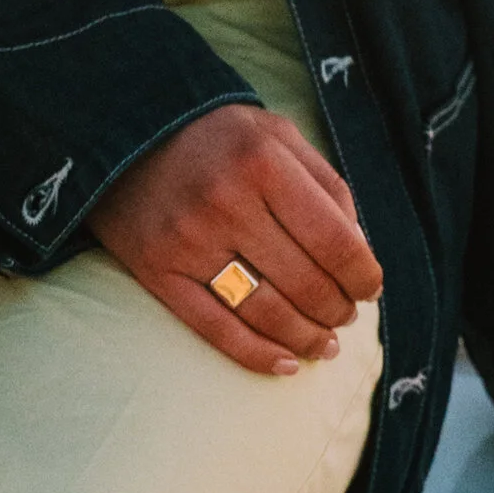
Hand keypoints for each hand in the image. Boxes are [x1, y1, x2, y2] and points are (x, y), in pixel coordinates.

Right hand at [89, 101, 383, 375]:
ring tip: (324, 343)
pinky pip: (217, 330)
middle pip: (306, 284)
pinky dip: (259, 355)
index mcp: (262, 161)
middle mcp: (225, 201)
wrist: (124, 130)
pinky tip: (286, 363)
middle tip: (345, 313)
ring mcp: (188, 241)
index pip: (336, 242)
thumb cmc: (217, 135)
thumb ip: (326, 186)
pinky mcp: (157, 271)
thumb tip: (361, 254)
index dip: (364, 276)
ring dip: (307, 339)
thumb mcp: (278, 134)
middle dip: (338, 309)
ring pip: (268, 314)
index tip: (369, 287)